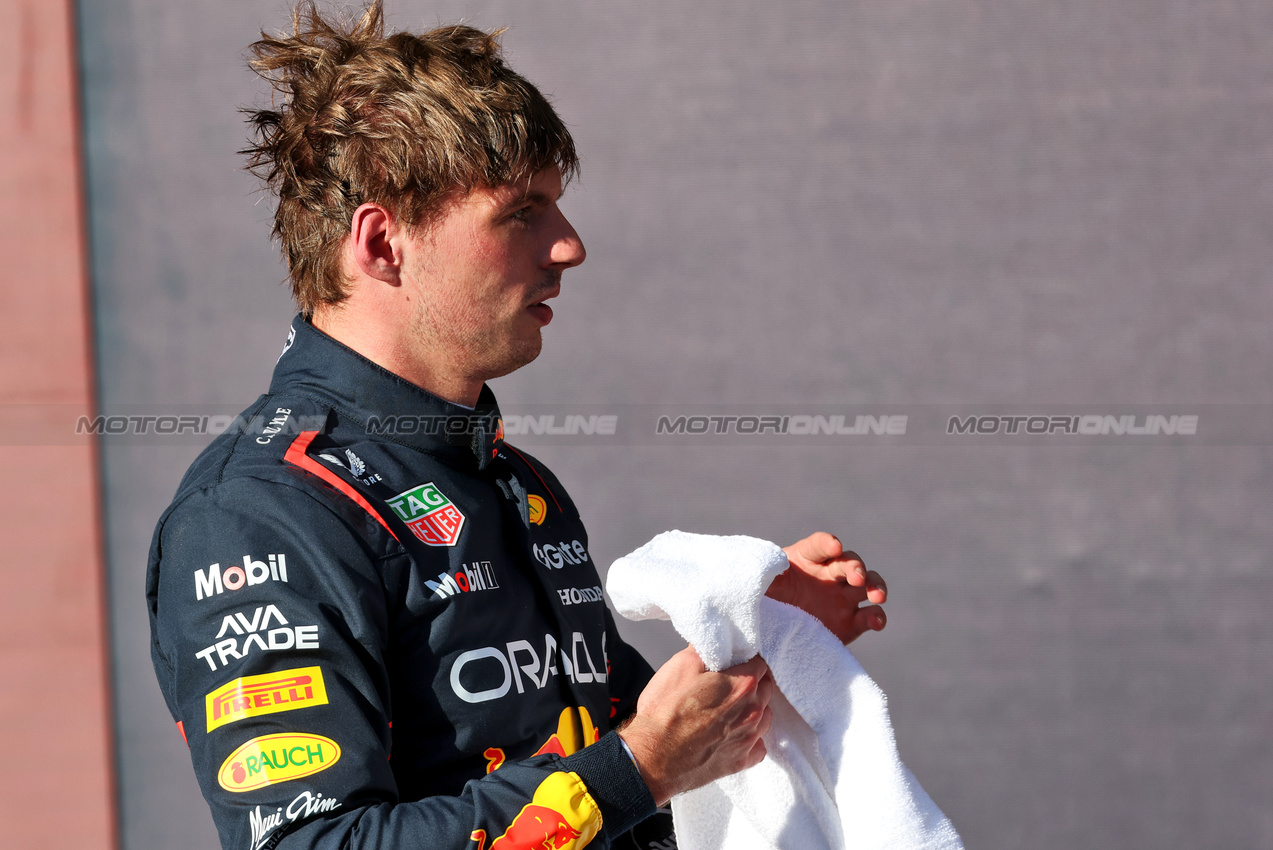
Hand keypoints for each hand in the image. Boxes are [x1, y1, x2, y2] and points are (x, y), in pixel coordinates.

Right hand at [618, 647, 773, 804]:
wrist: (653, 758)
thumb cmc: (665, 711)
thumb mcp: (680, 665)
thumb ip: (705, 649)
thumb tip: (716, 642)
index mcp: (742, 684)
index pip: (760, 663)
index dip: (747, 659)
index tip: (735, 662)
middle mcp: (753, 711)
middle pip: (766, 688)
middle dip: (752, 682)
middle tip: (728, 684)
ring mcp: (750, 738)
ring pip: (765, 715)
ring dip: (753, 709)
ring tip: (729, 709)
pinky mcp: (742, 760)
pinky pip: (758, 745)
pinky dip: (750, 737)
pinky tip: (733, 734)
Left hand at [766, 531, 886, 643]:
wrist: (770, 635)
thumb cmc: (763, 602)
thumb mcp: (758, 584)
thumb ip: (763, 573)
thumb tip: (766, 568)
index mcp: (806, 559)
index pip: (819, 545)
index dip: (827, 544)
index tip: (834, 546)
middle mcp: (829, 575)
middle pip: (849, 563)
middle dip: (856, 567)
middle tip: (856, 576)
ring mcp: (843, 598)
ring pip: (868, 585)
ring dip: (875, 586)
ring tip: (877, 596)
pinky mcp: (851, 623)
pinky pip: (870, 617)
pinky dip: (877, 617)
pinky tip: (876, 621)